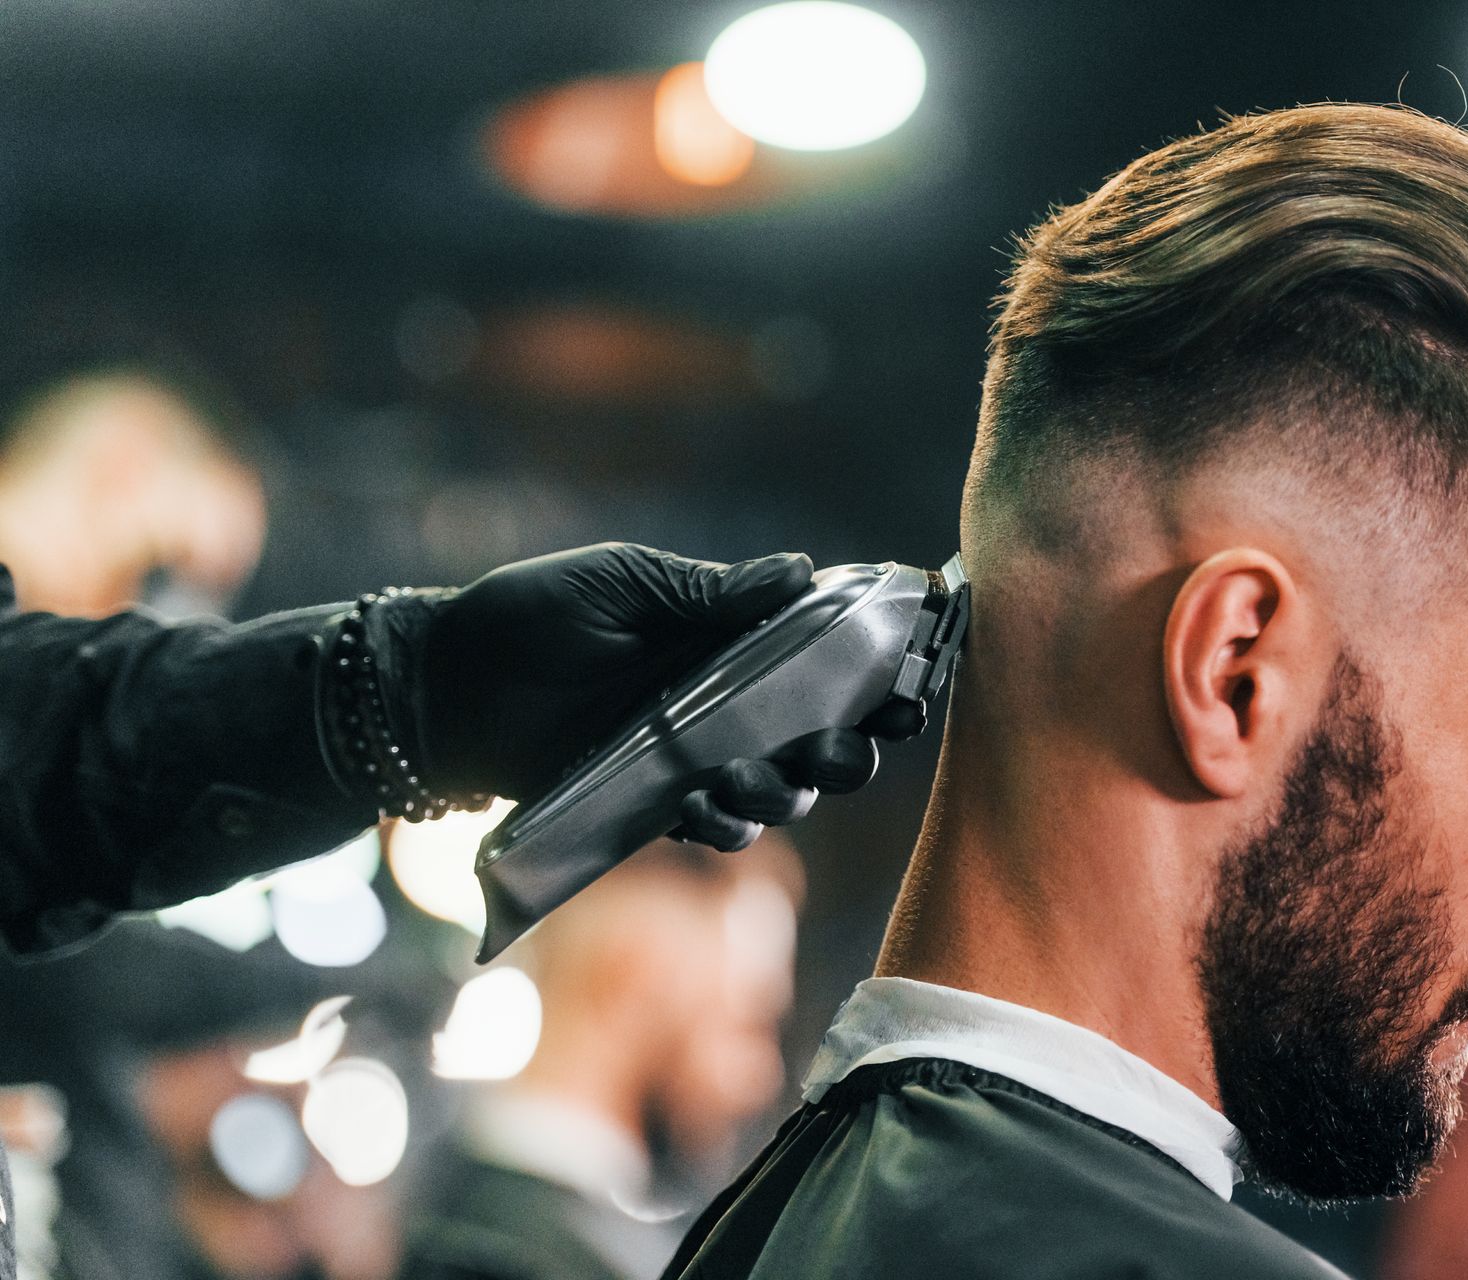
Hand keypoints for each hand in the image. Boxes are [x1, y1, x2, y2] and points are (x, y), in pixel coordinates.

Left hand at [417, 543, 879, 845]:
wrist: (445, 687)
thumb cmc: (532, 616)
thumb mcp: (625, 585)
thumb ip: (711, 593)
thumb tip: (804, 572)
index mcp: (732, 641)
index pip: (826, 659)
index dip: (878, 672)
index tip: (911, 681)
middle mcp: (728, 705)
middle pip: (824, 738)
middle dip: (853, 749)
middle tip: (851, 746)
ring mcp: (696, 758)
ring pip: (781, 791)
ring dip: (788, 791)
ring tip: (752, 777)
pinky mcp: (655, 805)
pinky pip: (717, 825)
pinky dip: (727, 823)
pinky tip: (708, 807)